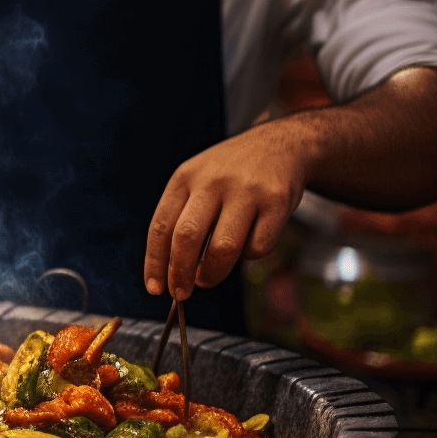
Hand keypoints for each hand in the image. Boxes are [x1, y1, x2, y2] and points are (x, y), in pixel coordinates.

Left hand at [143, 122, 309, 299]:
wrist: (282, 144)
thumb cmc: (230, 172)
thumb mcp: (197, 180)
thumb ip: (182, 217)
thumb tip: (170, 271)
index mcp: (185, 177)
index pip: (161, 226)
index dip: (155, 262)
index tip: (154, 288)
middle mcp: (213, 181)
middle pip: (187, 237)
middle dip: (180, 273)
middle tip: (180, 293)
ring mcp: (246, 190)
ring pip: (223, 248)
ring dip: (213, 273)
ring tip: (208, 277)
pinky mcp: (277, 202)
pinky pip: (257, 246)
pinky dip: (249, 255)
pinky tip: (247, 244)